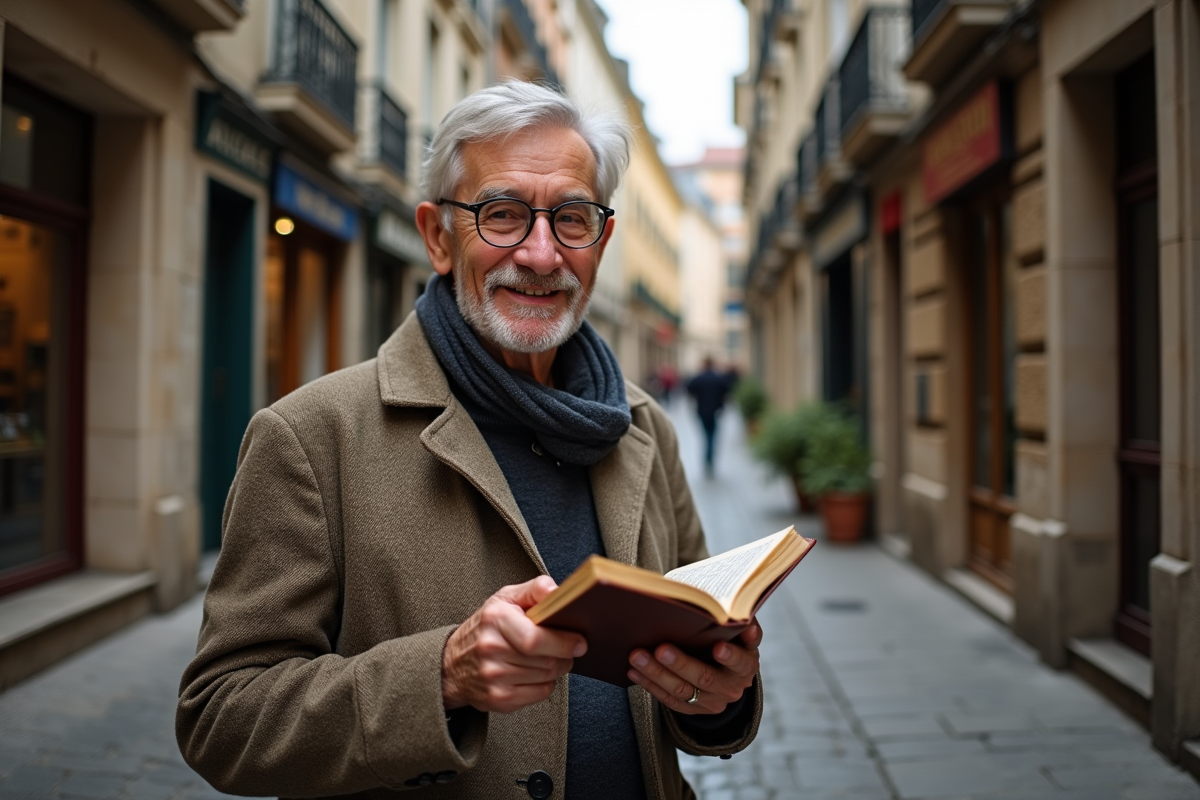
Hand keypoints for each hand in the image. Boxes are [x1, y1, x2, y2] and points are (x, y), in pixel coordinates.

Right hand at [442, 576, 585, 713]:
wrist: (452, 665)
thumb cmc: (486, 627)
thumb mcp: (505, 599)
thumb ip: (534, 589)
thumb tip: (556, 591)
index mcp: (495, 619)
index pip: (536, 639)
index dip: (563, 642)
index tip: (580, 642)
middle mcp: (490, 649)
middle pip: (547, 660)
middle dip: (564, 655)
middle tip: (568, 650)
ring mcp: (493, 677)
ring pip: (547, 677)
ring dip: (556, 669)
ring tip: (547, 658)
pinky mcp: (499, 699)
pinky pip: (540, 693)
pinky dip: (545, 684)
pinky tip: (534, 674)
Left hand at [626, 620, 761, 714]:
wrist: (726, 675)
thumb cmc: (729, 642)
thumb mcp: (738, 633)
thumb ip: (736, 620)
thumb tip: (731, 605)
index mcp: (746, 666)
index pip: (741, 662)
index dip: (731, 656)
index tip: (718, 646)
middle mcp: (731, 687)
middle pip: (705, 677)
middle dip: (681, 664)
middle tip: (661, 649)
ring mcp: (711, 701)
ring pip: (682, 691)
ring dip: (656, 673)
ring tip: (637, 656)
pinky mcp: (692, 709)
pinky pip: (669, 700)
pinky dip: (650, 684)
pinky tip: (634, 671)